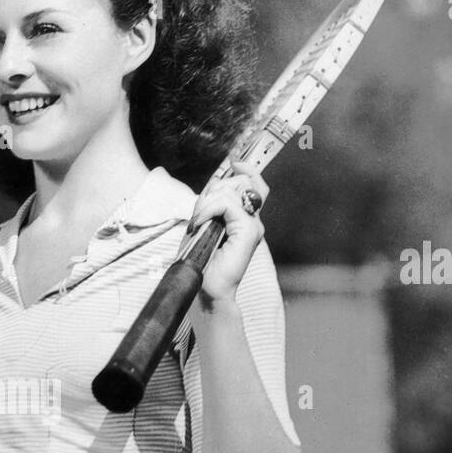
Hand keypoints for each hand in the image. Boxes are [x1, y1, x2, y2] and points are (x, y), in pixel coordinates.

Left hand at [185, 160, 268, 304]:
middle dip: (215, 187)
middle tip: (200, 211)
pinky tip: (200, 223)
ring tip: (198, 221)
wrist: (206, 290)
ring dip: (208, 200)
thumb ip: (211, 204)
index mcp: (243, 217)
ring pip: (232, 190)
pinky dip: (209, 209)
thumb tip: (215, 182)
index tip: (232, 162)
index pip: (251, 182)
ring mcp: (253, 225)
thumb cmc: (201, 262)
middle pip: (241, 181)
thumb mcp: (203, 225)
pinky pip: (227, 204)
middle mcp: (252, 219)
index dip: (244, 168)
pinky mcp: (248, 231)